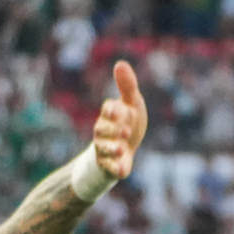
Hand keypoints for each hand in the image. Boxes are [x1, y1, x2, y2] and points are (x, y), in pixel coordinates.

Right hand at [93, 59, 148, 179]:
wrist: (124, 152)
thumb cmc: (128, 123)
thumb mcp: (131, 105)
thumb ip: (127, 87)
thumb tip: (120, 63)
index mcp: (110, 115)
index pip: (109, 110)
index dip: (113, 111)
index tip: (121, 110)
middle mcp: (104, 132)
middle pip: (101, 130)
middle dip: (112, 130)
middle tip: (126, 132)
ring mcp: (106, 149)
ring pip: (103, 149)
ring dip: (112, 149)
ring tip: (121, 149)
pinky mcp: (110, 166)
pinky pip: (110, 168)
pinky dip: (115, 169)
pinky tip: (122, 170)